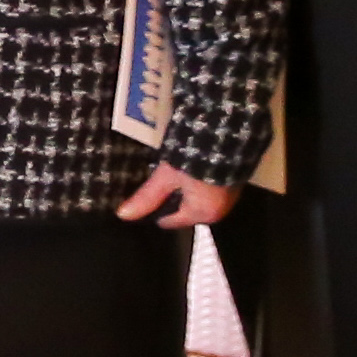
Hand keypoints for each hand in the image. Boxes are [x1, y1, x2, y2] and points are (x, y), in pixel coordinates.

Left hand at [118, 162, 236, 228]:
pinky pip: (206, 189)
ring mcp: (229, 197)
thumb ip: (146, 197)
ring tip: (166, 175)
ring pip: (194, 199)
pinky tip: (184, 169)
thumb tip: (123, 215)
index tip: (141, 199)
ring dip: (181, 189)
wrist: (227, 134)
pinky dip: (194, 182)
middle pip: (183, 211)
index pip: (170, 222)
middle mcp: (219, 211)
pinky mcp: (232, 182)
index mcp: (204, 214)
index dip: (153, 211)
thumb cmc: (194, 159)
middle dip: (168, 199)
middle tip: (153, 183)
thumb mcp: (166, 176)